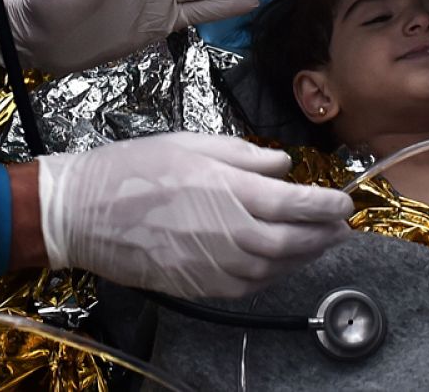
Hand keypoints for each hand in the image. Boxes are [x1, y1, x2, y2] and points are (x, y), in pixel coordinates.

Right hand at [38, 133, 353, 298]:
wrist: (83, 213)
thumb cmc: (133, 170)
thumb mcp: (191, 144)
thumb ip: (244, 156)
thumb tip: (282, 165)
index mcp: (232, 191)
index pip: (298, 204)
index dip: (327, 205)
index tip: (345, 203)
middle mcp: (232, 233)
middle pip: (295, 241)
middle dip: (324, 235)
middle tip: (341, 228)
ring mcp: (216, 264)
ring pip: (277, 267)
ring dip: (304, 257)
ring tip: (319, 245)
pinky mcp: (201, 284)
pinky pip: (250, 285)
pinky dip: (274, 275)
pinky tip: (279, 264)